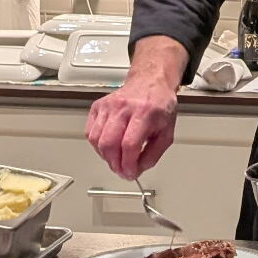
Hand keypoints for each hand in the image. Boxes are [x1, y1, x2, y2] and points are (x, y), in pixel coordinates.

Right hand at [85, 36, 185, 177]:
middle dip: (114, 164)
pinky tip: (108, 146)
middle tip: (122, 170)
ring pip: (96, 139)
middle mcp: (124, 107)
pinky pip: (90, 132)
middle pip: (109, 143)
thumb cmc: (160, 106)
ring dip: (105, 156)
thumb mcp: (166, 133)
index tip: (130, 174)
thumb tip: (137, 170)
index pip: (129, 144)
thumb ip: (153, 155)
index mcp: (145, 112)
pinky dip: (97, 145)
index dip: (127, 164)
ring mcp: (108, 105)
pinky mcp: (98, 106)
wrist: (151, 83)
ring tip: (116, 159)